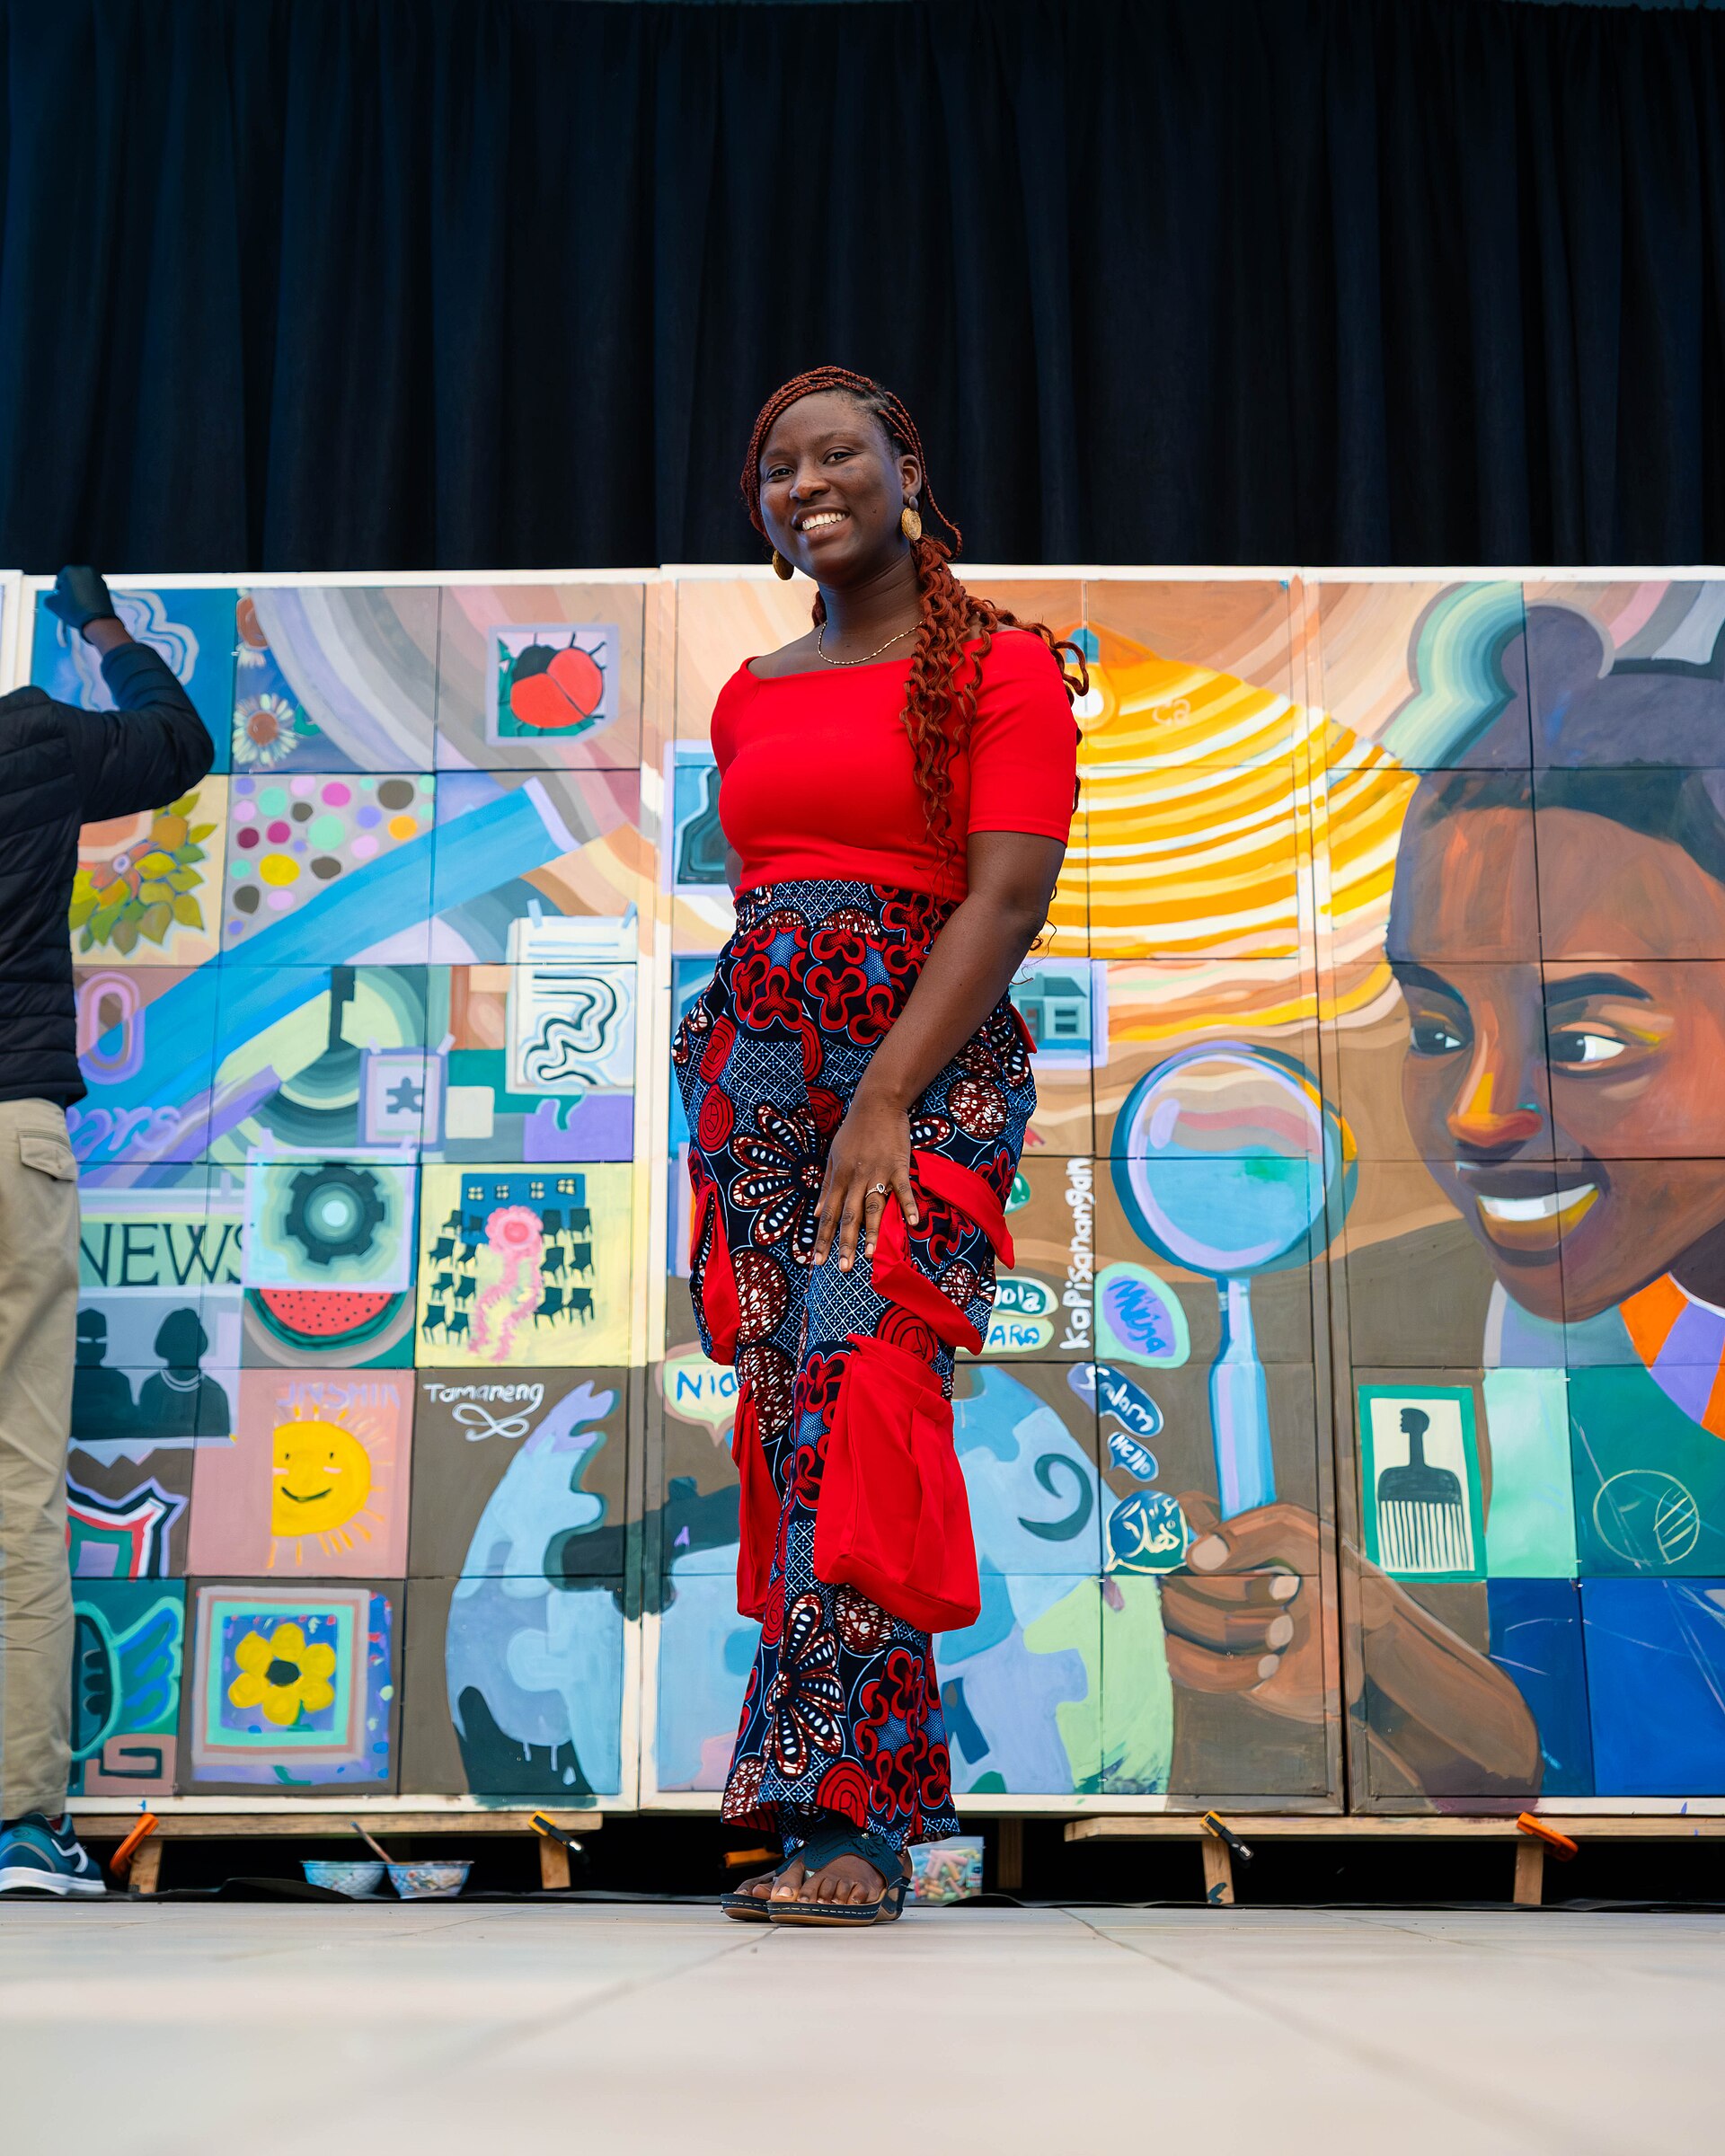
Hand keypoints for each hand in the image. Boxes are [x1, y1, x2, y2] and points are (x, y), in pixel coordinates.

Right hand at [45, 566, 119, 636]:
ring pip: (84, 585)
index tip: (60, 597)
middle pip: (74, 580)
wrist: (98, 621)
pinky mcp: (106, 587)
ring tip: (78, 605)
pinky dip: (90, 596)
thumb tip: (54, 598)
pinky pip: (93, 590)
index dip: (59, 590)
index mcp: (72, 570)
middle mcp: (86, 571)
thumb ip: (50, 597)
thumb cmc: (75, 611)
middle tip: (68, 601)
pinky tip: (87, 605)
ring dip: (80, 592)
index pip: (61, 579)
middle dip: (70, 590)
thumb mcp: (53, 604)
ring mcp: (98, 578)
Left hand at [811, 1082, 919, 1271]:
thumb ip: (827, 1186)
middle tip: (842, 1268)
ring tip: (870, 1256)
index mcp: (840, 1178)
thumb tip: (816, 1213)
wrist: (876, 1104)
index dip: (822, 1238)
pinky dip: (908, 1206)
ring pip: (874, 1207)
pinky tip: (912, 1224)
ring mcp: (878, 1173)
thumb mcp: (834, 1157)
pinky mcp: (898, 1166)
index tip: (817, 1261)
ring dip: (872, 1232)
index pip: (828, 1214)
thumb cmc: (853, 1131)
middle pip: (849, 1216)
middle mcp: (856, 1179)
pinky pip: (903, 1189)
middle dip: (845, 1243)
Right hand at [1160, 1493, 1327, 1723]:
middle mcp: (1196, 1571)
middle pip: (1168, 1575)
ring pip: (1172, 1620)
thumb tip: (1195, 1557)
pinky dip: (1227, 1668)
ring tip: (1284, 1628)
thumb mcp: (1302, 1537)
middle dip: (1233, 1590)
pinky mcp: (1203, 1661)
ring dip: (1234, 1627)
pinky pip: (1183, 1666)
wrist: (1361, 1640)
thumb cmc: (1332, 1576)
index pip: (1169, 1516)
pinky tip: (1268, 1662)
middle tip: (1288, 1589)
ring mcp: (1195, 1617)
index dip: (1181, 1531)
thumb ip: (1250, 1532)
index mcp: (1215, 1532)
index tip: (1212, 1553)